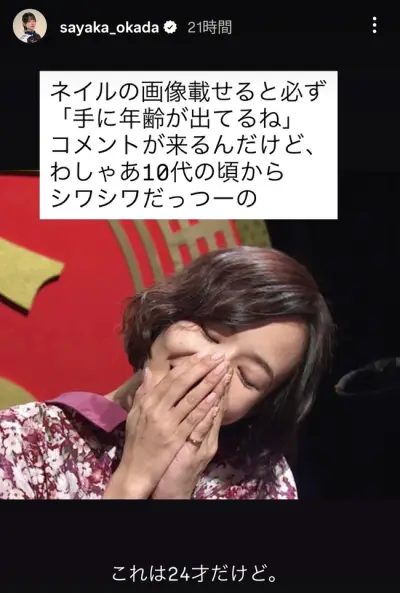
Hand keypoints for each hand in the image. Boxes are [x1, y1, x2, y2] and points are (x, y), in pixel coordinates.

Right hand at [104, 352, 229, 498]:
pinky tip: (216, 397)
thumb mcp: (135, 414)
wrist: (134, 471)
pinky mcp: (175, 438)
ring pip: (190, 399)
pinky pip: (192, 420)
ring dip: (208, 383)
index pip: (171, 378)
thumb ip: (143, 392)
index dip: (188, 365)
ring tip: (222, 371)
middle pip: (182, 383)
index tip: (203, 354)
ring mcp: (166, 423)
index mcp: (148, 402)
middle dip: (202, 368)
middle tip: (218, 356)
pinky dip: (204, 408)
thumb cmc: (136, 442)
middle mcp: (156, 409)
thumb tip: (149, 370)